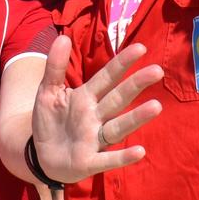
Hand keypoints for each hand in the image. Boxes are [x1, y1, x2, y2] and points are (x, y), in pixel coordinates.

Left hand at [31, 36, 163, 183]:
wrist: (41, 156)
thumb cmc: (51, 121)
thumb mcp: (47, 91)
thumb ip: (55, 66)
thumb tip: (63, 37)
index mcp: (86, 97)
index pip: (107, 77)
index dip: (121, 63)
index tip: (141, 48)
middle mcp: (95, 116)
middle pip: (118, 98)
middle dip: (135, 85)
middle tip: (157, 71)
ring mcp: (94, 139)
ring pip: (118, 127)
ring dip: (136, 118)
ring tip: (156, 106)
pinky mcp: (89, 162)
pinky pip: (108, 160)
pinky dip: (123, 157)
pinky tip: (140, 152)